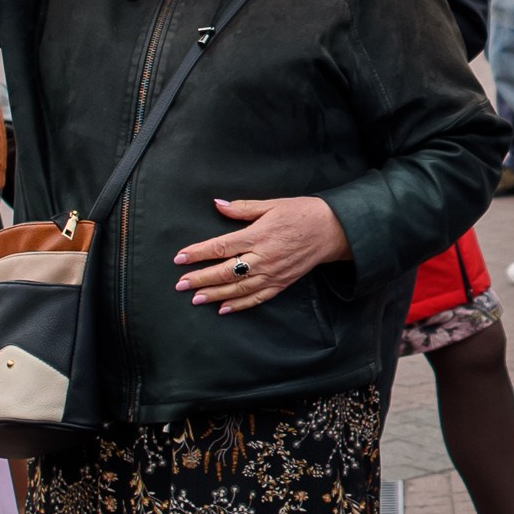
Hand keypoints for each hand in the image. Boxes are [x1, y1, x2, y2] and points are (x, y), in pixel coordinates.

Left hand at [174, 195, 349, 312]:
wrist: (334, 229)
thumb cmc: (302, 213)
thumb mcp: (273, 204)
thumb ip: (243, 208)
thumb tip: (217, 204)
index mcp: (258, 235)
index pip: (221, 247)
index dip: (198, 254)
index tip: (179, 259)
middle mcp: (264, 258)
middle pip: (225, 271)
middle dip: (200, 279)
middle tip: (180, 285)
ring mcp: (273, 273)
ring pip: (238, 288)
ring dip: (215, 294)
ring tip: (196, 299)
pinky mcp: (282, 283)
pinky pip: (258, 297)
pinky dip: (240, 305)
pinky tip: (224, 309)